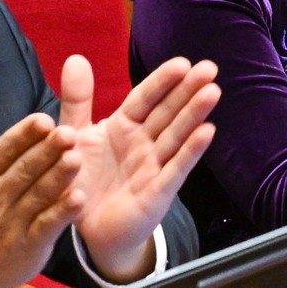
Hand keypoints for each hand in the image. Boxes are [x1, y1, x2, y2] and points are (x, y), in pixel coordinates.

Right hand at [0, 75, 84, 287]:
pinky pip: (45, 227)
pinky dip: (60, 214)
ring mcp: (12, 222)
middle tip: (69, 132)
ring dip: (57, 178)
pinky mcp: (27, 246)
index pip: (5, 149)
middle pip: (23, 170)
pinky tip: (78, 199)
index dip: (24, 135)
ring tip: (77, 159)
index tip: (44, 119)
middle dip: (46, 152)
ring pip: (37, 196)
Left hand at [60, 53, 217, 282]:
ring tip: (213, 91)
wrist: (87, 230)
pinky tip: (207, 131)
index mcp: (123, 127)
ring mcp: (153, 167)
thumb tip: (75, 57)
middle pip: (168, 112)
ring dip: (195, 114)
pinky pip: (175, 169)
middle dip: (188, 90)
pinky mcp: (157, 193)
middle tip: (210, 68)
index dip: (162, 81)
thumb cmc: (83, 180)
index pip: (145, 98)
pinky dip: (190, 151)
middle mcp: (143, 143)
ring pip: (176, 135)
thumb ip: (76, 100)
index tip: (182, 63)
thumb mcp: (73, 136)